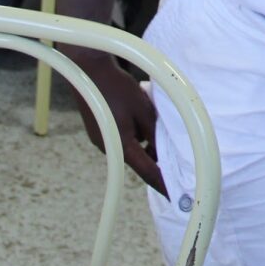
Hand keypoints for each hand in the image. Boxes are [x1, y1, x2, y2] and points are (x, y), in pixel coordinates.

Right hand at [69, 52, 167, 194]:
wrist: (89, 70)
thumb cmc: (117, 88)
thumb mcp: (144, 110)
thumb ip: (155, 134)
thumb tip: (164, 152)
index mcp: (121, 148)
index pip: (147, 172)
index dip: (163, 184)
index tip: (175, 195)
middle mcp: (109, 149)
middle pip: (139, 161)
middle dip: (156, 159)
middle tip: (175, 159)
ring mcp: (101, 141)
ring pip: (131, 148)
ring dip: (145, 142)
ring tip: (155, 125)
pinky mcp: (99, 132)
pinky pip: (122, 138)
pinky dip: (134, 134)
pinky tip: (139, 116)